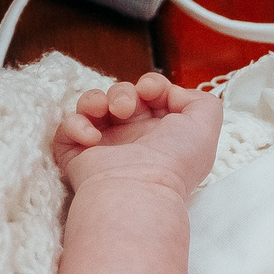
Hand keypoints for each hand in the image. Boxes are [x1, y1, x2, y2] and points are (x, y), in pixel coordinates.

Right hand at [54, 72, 221, 198]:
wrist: (140, 189)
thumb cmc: (175, 160)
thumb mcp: (206, 124)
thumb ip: (201, 99)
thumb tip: (172, 94)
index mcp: (161, 129)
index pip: (150, 92)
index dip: (151, 84)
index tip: (151, 91)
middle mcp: (132, 136)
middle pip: (120, 94)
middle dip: (123, 92)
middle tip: (126, 109)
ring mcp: (103, 144)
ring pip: (91, 103)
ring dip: (94, 99)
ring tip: (103, 113)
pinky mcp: (77, 153)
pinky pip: (67, 125)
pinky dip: (76, 124)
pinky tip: (91, 139)